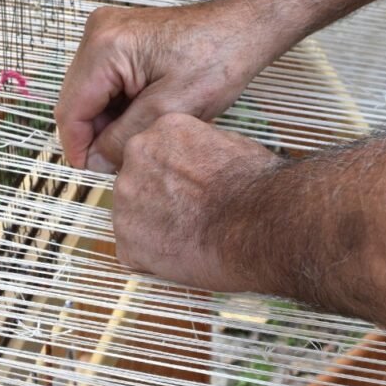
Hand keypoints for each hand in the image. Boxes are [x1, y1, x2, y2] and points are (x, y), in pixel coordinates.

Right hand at [55, 0, 270, 172]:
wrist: (243, 27)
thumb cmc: (218, 58)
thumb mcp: (170, 109)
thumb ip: (125, 137)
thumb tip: (95, 161)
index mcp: (105, 47)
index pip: (71, 109)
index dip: (78, 146)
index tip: (93, 171)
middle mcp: (98, 33)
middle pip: (76, 100)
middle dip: (95, 133)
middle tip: (122, 158)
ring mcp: (107, 32)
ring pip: (89, 93)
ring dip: (107, 120)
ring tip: (139, 134)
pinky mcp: (118, 37)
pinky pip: (103, 81)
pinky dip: (117, 103)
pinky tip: (142, 114)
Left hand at [111, 113, 280, 291]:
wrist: (259, 225)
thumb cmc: (256, 187)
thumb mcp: (231, 143)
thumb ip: (200, 147)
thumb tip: (201, 155)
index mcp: (163, 128)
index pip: (155, 151)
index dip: (173, 175)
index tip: (189, 189)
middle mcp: (137, 155)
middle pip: (138, 179)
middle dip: (158, 198)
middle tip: (189, 214)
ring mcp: (127, 197)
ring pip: (133, 215)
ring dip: (153, 227)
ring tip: (190, 235)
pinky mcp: (126, 238)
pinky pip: (134, 249)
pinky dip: (153, 257)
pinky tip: (183, 253)